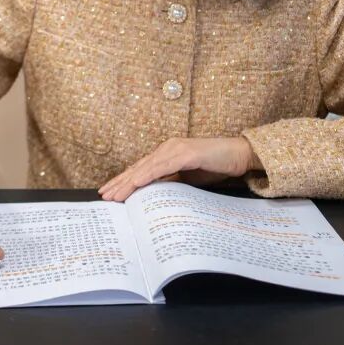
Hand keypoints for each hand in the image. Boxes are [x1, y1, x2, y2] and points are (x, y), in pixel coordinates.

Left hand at [98, 136, 257, 201]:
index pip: (141, 169)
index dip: (124, 180)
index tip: (110, 192)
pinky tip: (138, 182)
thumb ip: (170, 183)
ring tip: (116, 193)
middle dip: (121, 182)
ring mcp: (177, 149)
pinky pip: (164, 165)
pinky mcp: (187, 153)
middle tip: (105, 196)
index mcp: (167, 154)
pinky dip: (149, 174)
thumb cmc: (215, 166)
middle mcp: (168, 148)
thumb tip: (152, 196)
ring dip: (130, 181)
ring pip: (148, 167)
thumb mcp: (188, 178)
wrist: (239, 155)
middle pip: (139, 168)